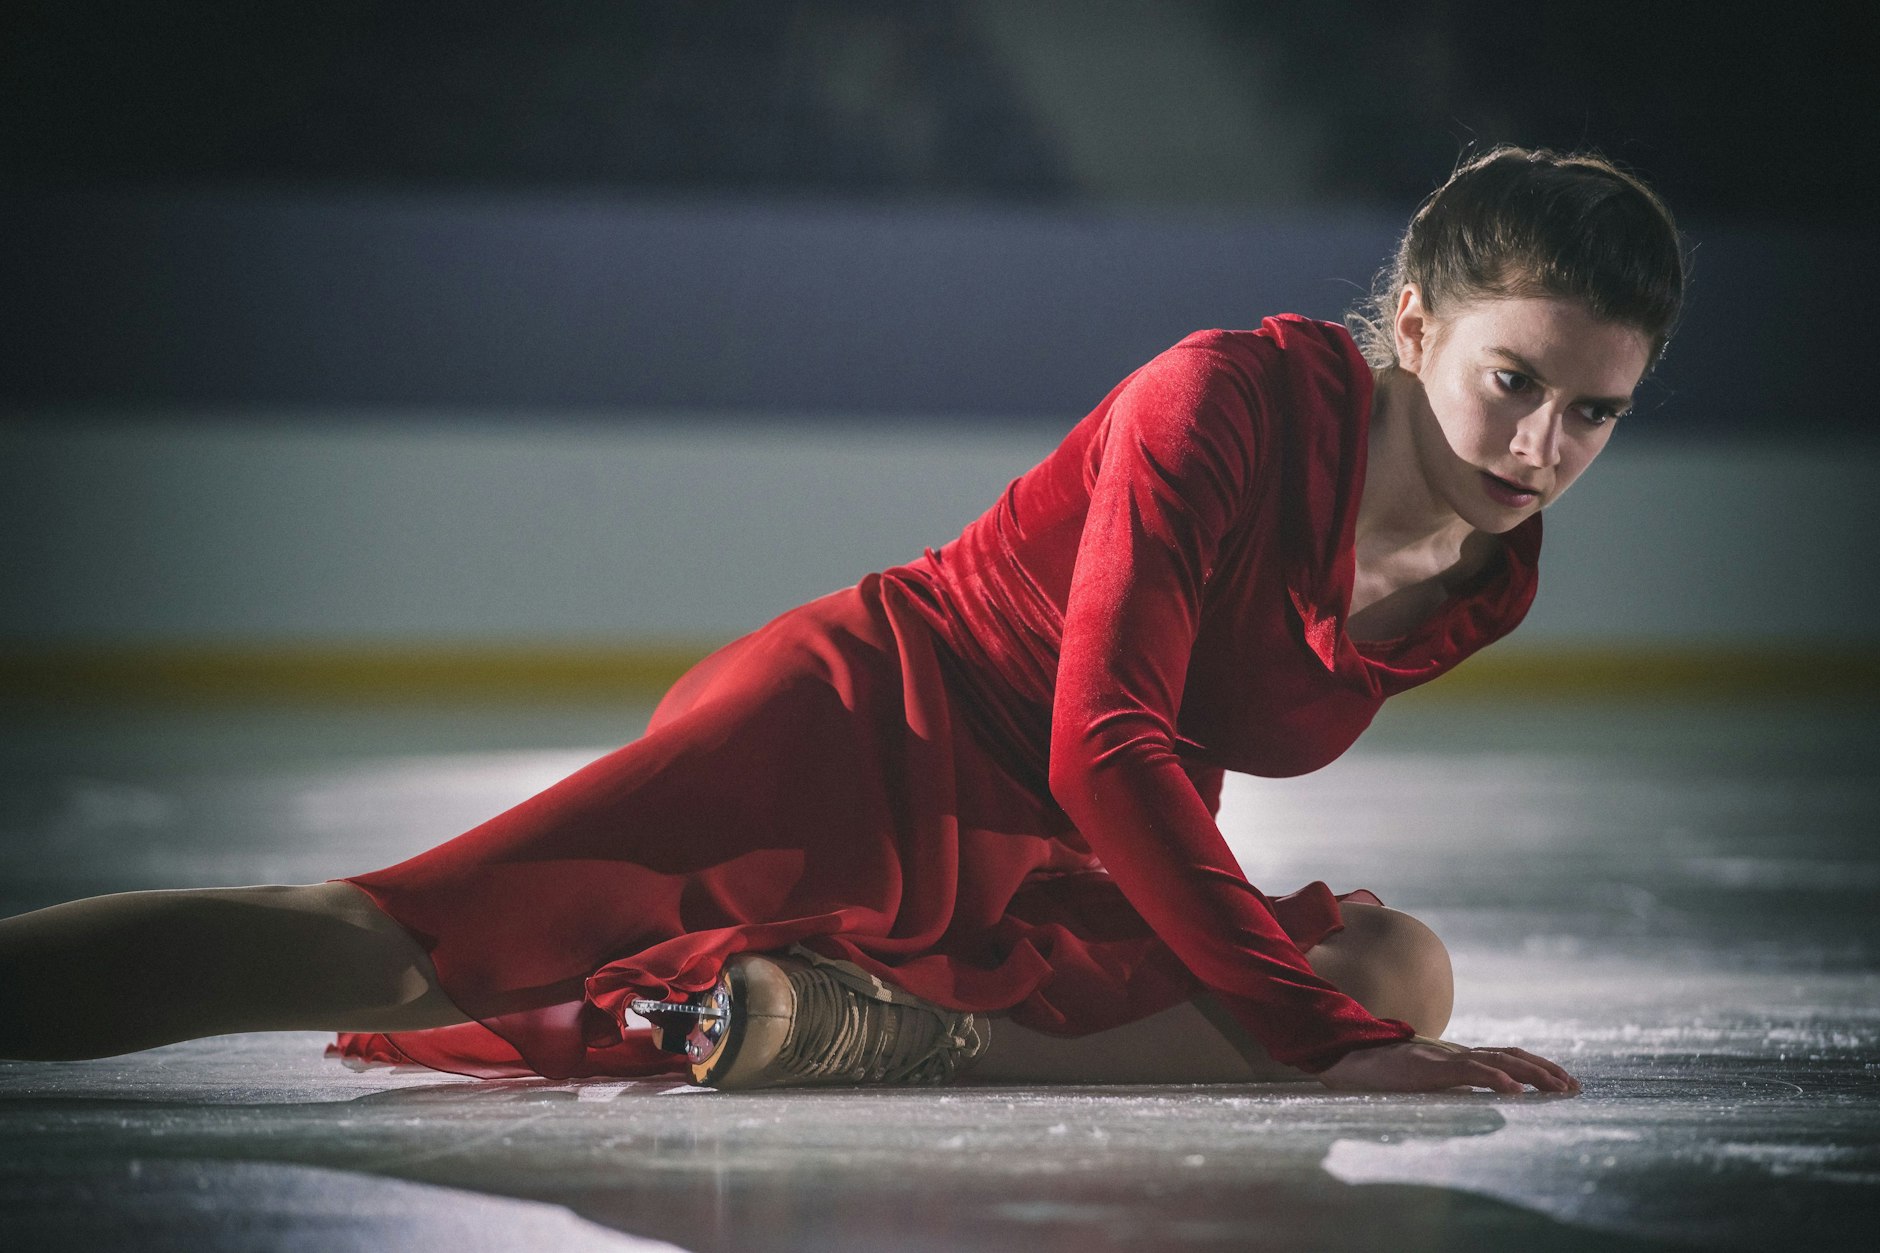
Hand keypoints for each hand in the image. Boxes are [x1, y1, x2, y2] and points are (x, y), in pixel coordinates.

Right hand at [1316, 1035, 1580, 1094]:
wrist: (1350, 1057)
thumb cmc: (1383, 1072)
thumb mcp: (1424, 1080)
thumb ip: (1448, 1085)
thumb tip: (1472, 1101)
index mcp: (1457, 1056)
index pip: (1505, 1055)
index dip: (1536, 1065)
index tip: (1563, 1081)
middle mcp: (1458, 1053)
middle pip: (1511, 1056)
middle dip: (1546, 1071)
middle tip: (1574, 1087)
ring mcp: (1447, 1058)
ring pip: (1499, 1061)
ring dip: (1532, 1075)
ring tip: (1558, 1089)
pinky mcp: (1433, 1068)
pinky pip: (1471, 1071)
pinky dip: (1497, 1079)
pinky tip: (1516, 1091)